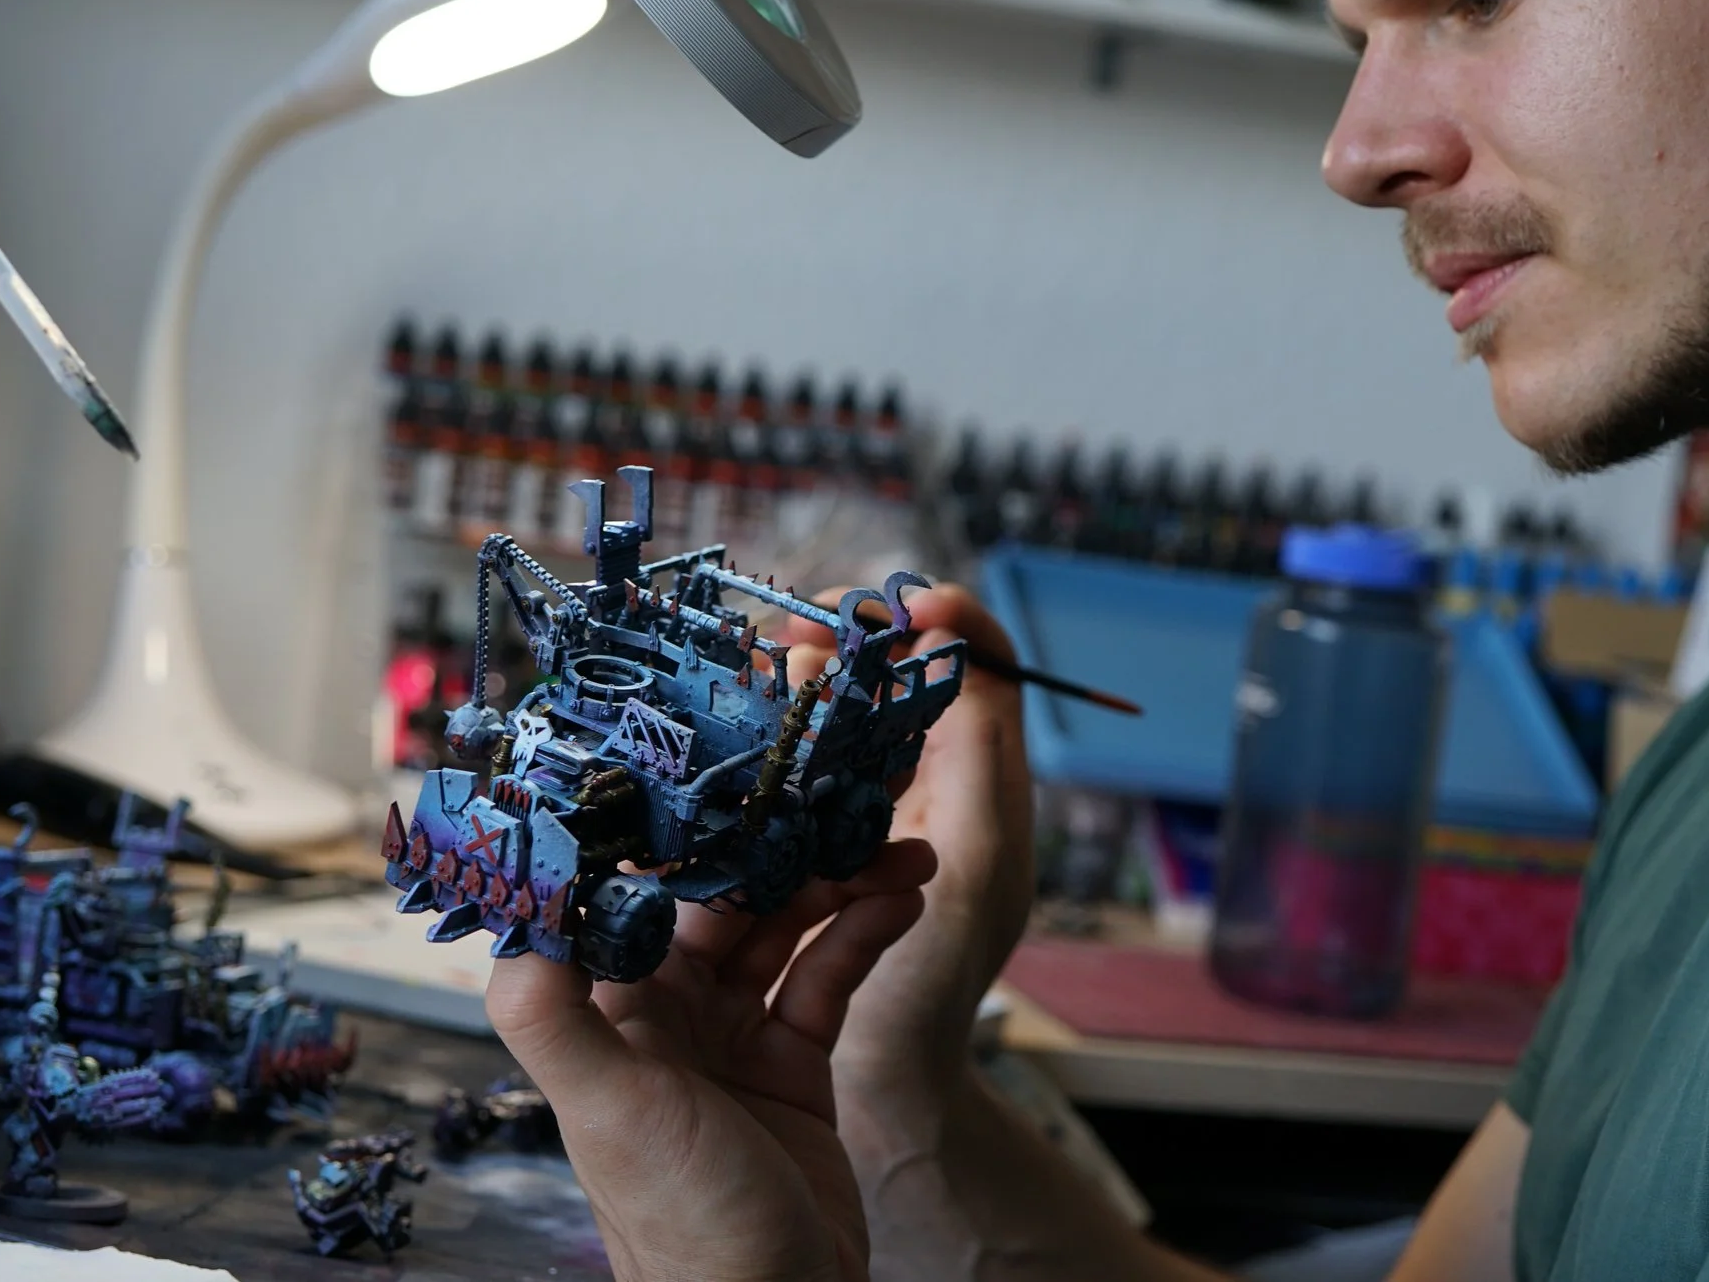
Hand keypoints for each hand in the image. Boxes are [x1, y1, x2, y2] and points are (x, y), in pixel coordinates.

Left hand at [486, 841, 938, 1281]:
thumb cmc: (681, 1226)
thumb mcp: (609, 1109)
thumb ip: (550, 1010)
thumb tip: (511, 900)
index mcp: (606, 1011)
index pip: (636, 889)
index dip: (681, 828)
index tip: (728, 765)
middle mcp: (663, 1015)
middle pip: (722, 898)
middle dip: (781, 844)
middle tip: (844, 796)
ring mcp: (730, 1039)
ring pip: (783, 927)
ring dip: (838, 882)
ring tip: (900, 852)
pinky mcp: (793, 1067)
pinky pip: (828, 978)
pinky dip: (865, 934)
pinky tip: (902, 901)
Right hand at [786, 585, 1036, 1098]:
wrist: (883, 1105)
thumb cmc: (932, 989)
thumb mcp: (977, 858)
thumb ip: (975, 743)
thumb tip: (949, 625)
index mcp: (979, 789)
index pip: (973, 664)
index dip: (930, 617)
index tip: (874, 604)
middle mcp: (929, 802)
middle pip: (891, 691)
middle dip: (843, 648)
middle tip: (786, 633)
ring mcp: (864, 839)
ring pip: (831, 736)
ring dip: (796, 700)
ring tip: (755, 677)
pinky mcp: (806, 872)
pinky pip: (787, 796)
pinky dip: (763, 762)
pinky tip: (729, 755)